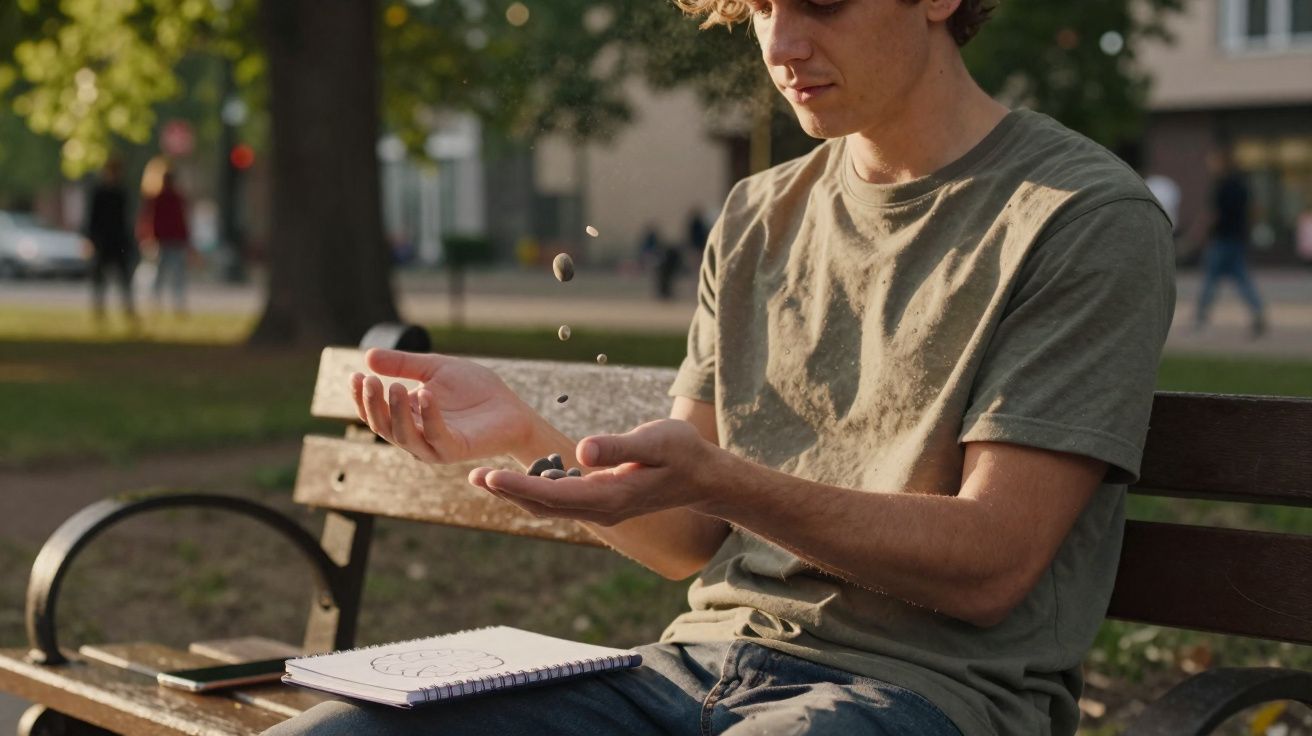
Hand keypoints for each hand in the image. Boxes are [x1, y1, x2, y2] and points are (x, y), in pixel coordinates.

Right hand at [352, 348, 536, 463]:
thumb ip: (403, 365)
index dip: (361, 397)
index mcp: (407, 419)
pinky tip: (425, 394)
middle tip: (369, 379)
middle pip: (383, 426)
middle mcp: (416, 436)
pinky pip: (436, 436)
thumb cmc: (474, 389)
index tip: (354, 375)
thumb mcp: (435, 368)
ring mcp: (434, 446)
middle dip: (373, 403)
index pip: (375, 413)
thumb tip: (367, 356)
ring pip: (404, 435)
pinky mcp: (455, 449)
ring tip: (394, 386)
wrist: (511, 406)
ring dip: (395, 412)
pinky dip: (428, 416)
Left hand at [468, 419, 721, 525]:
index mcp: (612, 496)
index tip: (490, 477)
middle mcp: (603, 509)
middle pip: (545, 507)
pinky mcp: (603, 500)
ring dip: (518, 493)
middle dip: (508, 493)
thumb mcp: (657, 441)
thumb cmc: (683, 453)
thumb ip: (619, 446)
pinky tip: (521, 477)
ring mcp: (602, 508)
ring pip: (551, 506)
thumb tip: (581, 451)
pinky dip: (537, 490)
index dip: (519, 487)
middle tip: (473, 476)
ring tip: (485, 478)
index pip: (555, 495)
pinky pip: (562, 500)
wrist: (704, 476)